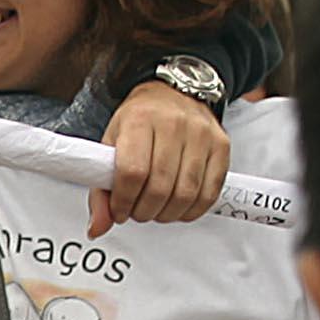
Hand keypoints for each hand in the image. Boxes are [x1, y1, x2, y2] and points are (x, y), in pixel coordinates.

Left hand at [98, 82, 230, 231]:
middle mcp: (173, 123)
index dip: (124, 202)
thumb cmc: (140, 120)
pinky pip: (209, 193)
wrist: (173, 93)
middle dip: (144, 211)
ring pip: (186, 194)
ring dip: (167, 214)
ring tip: (156, 209)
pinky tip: (178, 208)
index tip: (119, 210)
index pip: (132, 173)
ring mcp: (201, 134)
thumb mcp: (111, 144)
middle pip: (160, 188)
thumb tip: (98, 227)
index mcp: (140, 119)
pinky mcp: (221, 146)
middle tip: (137, 212)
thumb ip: (101, 189)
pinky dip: (191, 210)